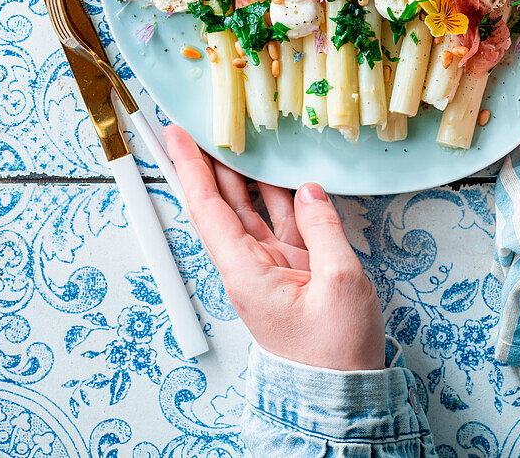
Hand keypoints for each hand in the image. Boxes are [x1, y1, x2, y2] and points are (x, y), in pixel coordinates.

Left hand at [165, 125, 384, 369]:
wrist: (343, 394)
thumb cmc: (334, 351)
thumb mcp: (339, 281)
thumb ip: (323, 228)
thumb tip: (310, 190)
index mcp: (246, 272)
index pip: (208, 209)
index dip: (191, 168)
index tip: (176, 136)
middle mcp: (250, 266)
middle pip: (223, 204)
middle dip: (213, 163)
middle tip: (208, 125)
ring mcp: (271, 266)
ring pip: (251, 209)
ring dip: (247, 174)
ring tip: (241, 137)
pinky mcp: (293, 269)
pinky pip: (281, 221)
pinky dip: (283, 194)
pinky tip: (284, 172)